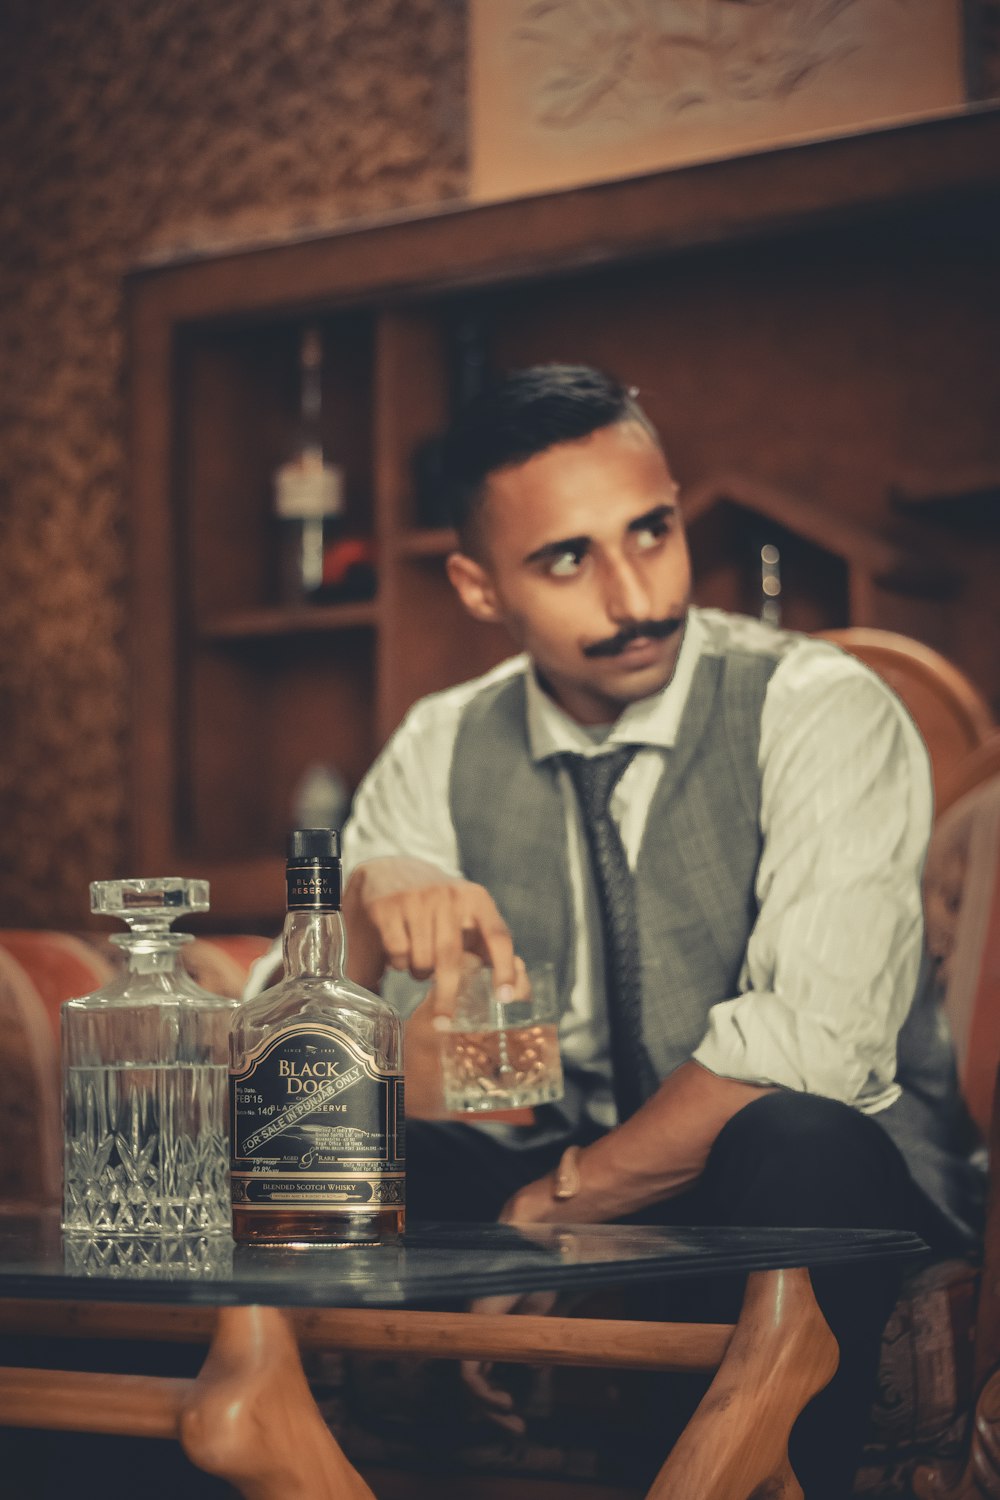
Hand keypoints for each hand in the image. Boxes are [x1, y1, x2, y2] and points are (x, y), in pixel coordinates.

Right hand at [344, 857, 516, 1013]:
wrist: (390, 872)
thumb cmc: (438, 908)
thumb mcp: (466, 919)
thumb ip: (489, 950)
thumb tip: (519, 995)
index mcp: (477, 899)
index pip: (498, 936)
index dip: (504, 969)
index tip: (504, 998)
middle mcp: (449, 895)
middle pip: (452, 958)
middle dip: (448, 995)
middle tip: (444, 1021)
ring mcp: (417, 898)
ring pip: (422, 959)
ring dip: (419, 973)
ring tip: (419, 962)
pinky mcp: (388, 906)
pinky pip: (398, 953)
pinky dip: (399, 962)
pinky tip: (400, 952)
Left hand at [459, 1171, 592, 1429]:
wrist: (538, 1244)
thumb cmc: (540, 1272)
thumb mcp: (542, 1316)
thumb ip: (536, 1343)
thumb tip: (534, 1373)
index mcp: (490, 1327)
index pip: (481, 1371)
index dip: (493, 1399)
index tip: (515, 1417)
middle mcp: (476, 1329)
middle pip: (473, 1382)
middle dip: (491, 1411)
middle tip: (516, 1430)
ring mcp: (473, 1326)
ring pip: (467, 1380)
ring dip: (487, 1404)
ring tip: (511, 1417)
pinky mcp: (475, 1324)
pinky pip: (468, 1370)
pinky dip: (482, 1390)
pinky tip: (504, 1399)